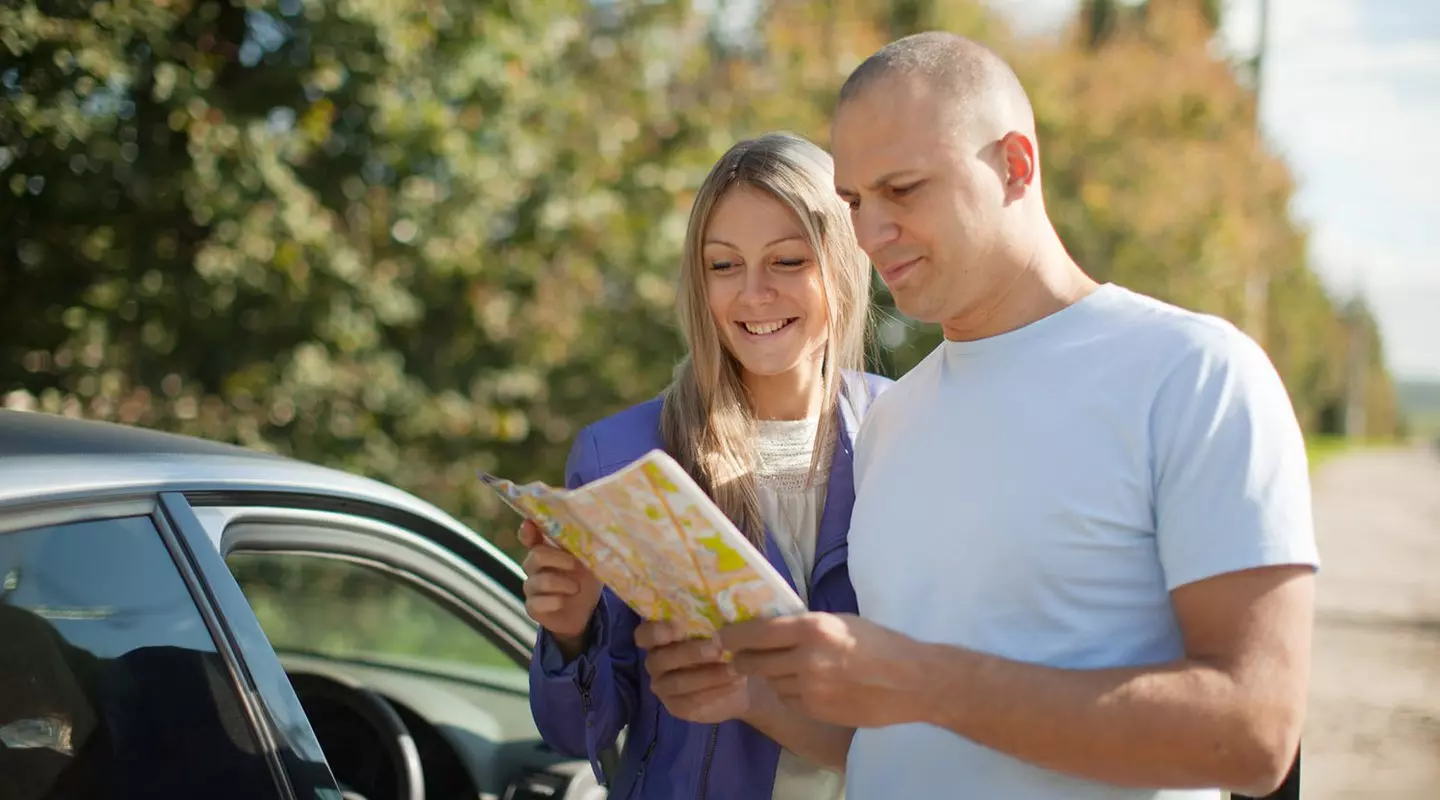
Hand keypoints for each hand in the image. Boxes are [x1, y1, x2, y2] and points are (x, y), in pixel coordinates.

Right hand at [519, 520, 601, 652]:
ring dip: (561, 584)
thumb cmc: (585, 580)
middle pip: (536, 556)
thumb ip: (582, 548)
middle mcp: (534, 566)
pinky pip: (538, 602)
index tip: (530, 524)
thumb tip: (586, 533)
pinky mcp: (532, 606)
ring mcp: (531, 586)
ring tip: (576, 588)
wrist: (586, 612)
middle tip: (574, 565)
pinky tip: (564, 601)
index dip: (527, 530)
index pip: (529, 536)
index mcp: (546, 550)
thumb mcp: (588, 562)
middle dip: (557, 558)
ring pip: (539, 581)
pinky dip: (555, 601)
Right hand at [635, 621, 754, 723]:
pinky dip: (713, 692)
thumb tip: (720, 608)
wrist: (740, 681)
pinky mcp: (676, 706)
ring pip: (677, 682)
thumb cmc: (725, 646)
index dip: (655, 632)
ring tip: (733, 669)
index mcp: (659, 638)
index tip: (676, 628)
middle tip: (716, 649)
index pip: (644, 635)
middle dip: (689, 653)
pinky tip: (733, 684)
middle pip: (660, 659)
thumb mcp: (719, 630)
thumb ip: (710, 621)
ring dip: (707, 675)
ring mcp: (663, 686)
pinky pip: (690, 701)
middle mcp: (656, 661)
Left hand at [718, 612, 929, 728]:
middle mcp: (806, 659)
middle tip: (739, 655)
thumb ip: (804, 625)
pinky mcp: (816, 710)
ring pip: (769, 682)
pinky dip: (788, 692)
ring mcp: (810, 688)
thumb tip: (768, 626)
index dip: (731, 635)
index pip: (755, 632)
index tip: (719, 636)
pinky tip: (804, 684)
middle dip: (742, 659)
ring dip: (769, 676)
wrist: (911, 681)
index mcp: (812, 628)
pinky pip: (787, 699)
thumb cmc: (878, 643)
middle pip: (752, 662)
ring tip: (784, 668)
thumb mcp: (839, 621)